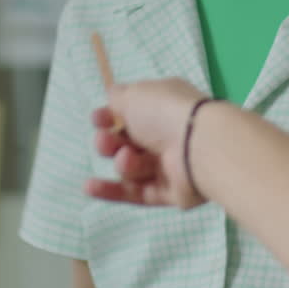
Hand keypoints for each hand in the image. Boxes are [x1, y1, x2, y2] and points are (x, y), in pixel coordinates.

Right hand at [85, 78, 213, 208]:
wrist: (198, 147)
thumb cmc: (165, 113)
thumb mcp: (136, 95)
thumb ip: (119, 97)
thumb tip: (112, 94)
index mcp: (163, 107)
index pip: (131, 113)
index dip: (110, 116)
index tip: (98, 119)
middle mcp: (167, 135)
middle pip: (127, 142)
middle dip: (109, 141)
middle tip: (107, 141)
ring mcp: (169, 165)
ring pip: (130, 167)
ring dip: (122, 162)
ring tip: (128, 158)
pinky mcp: (169, 192)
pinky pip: (135, 193)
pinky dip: (112, 191)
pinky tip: (90, 187)